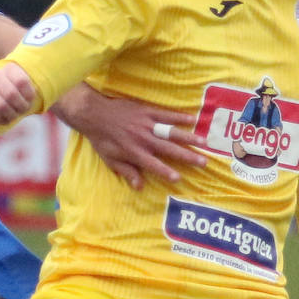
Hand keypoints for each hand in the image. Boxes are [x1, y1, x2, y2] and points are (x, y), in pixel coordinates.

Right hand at [0, 62, 37, 127]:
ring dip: (11, 114)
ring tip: (13, 115)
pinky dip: (2, 120)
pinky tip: (4, 118)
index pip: (21, 82)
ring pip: (1, 105)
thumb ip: (30, 94)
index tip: (29, 99)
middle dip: (20, 107)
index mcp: (9, 68)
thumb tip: (30, 106)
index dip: (29, 96)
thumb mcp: (28, 90)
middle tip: (22, 110)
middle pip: (11, 94)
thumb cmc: (19, 93)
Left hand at [55, 85, 206, 187]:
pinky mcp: (147, 111)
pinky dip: (179, 116)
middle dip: (187, 156)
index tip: (179, 178)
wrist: (94, 114)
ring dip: (189, 137)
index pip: (154, 165)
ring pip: (171, 132)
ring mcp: (147, 124)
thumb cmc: (102, 140)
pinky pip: (166, 114)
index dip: (166, 172)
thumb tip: (139, 187)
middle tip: (204, 161)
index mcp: (135, 153)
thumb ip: (127, 172)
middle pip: (169, 149)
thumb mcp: (111, 160)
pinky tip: (192, 119)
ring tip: (204, 142)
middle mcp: (143, 140)